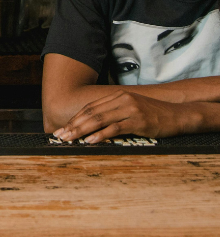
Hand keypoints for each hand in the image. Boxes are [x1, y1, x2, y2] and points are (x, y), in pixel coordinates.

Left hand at [53, 91, 186, 143]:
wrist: (177, 115)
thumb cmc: (153, 116)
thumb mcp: (131, 110)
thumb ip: (114, 113)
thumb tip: (93, 126)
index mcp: (116, 95)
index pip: (90, 108)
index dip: (74, 119)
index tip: (63, 129)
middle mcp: (121, 99)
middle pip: (91, 113)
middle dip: (73, 125)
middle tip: (61, 136)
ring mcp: (129, 109)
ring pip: (99, 119)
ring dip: (82, 130)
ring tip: (70, 139)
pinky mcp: (137, 120)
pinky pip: (114, 128)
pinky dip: (100, 135)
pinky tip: (90, 141)